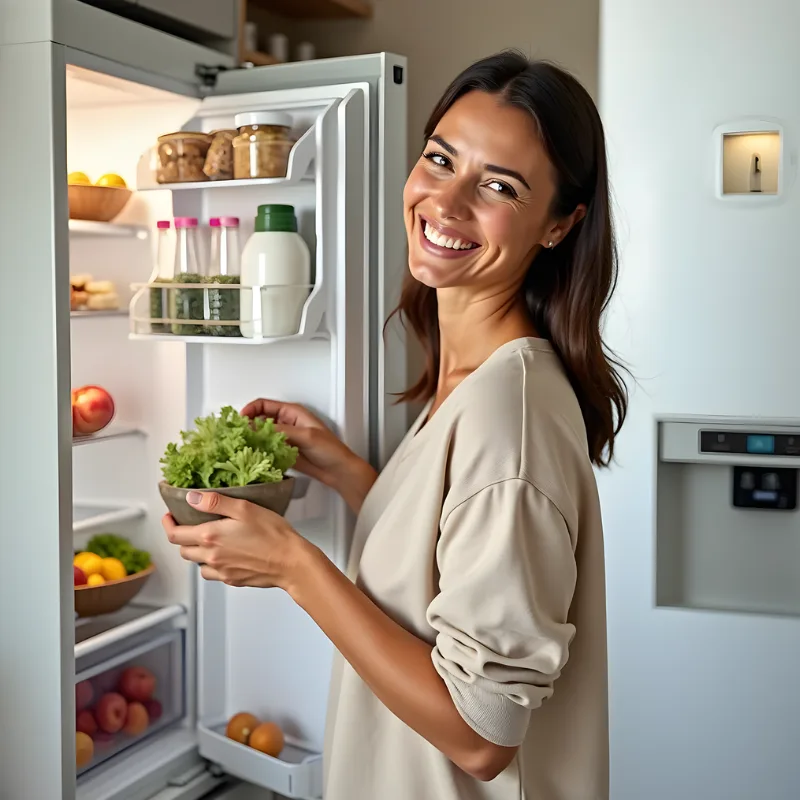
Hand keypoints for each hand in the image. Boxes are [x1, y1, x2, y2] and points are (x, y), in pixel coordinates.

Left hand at [162, 491, 310, 590]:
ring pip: (197, 564)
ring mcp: (221, 571)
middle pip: (183, 550)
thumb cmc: (273, 534)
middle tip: (188, 526)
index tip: (170, 516)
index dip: (168, 524)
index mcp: (210, 537)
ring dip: (196, 552)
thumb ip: (215, 503)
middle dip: (181, 537)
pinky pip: (212, 574)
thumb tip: (192, 498)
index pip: (175, 534)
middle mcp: (211, 557)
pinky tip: (223, 555)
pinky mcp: (232, 580)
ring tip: (207, 540)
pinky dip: (211, 565)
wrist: (291, 561)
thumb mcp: (244, 508)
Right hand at [242, 399, 376, 512]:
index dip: (249, 410)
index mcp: (292, 412)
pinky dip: (258, 451)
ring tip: (241, 446)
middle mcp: (286, 423)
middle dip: (247, 425)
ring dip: (251, 439)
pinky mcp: (282, 452)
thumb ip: (280, 431)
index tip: (240, 420)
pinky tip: (253, 457)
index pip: (264, 405)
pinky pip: (265, 449)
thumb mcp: (305, 436)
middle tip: (237, 435)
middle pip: (259, 419)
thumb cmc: (330, 449)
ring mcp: (283, 438)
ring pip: (260, 435)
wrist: (338, 470)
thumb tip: (256, 427)